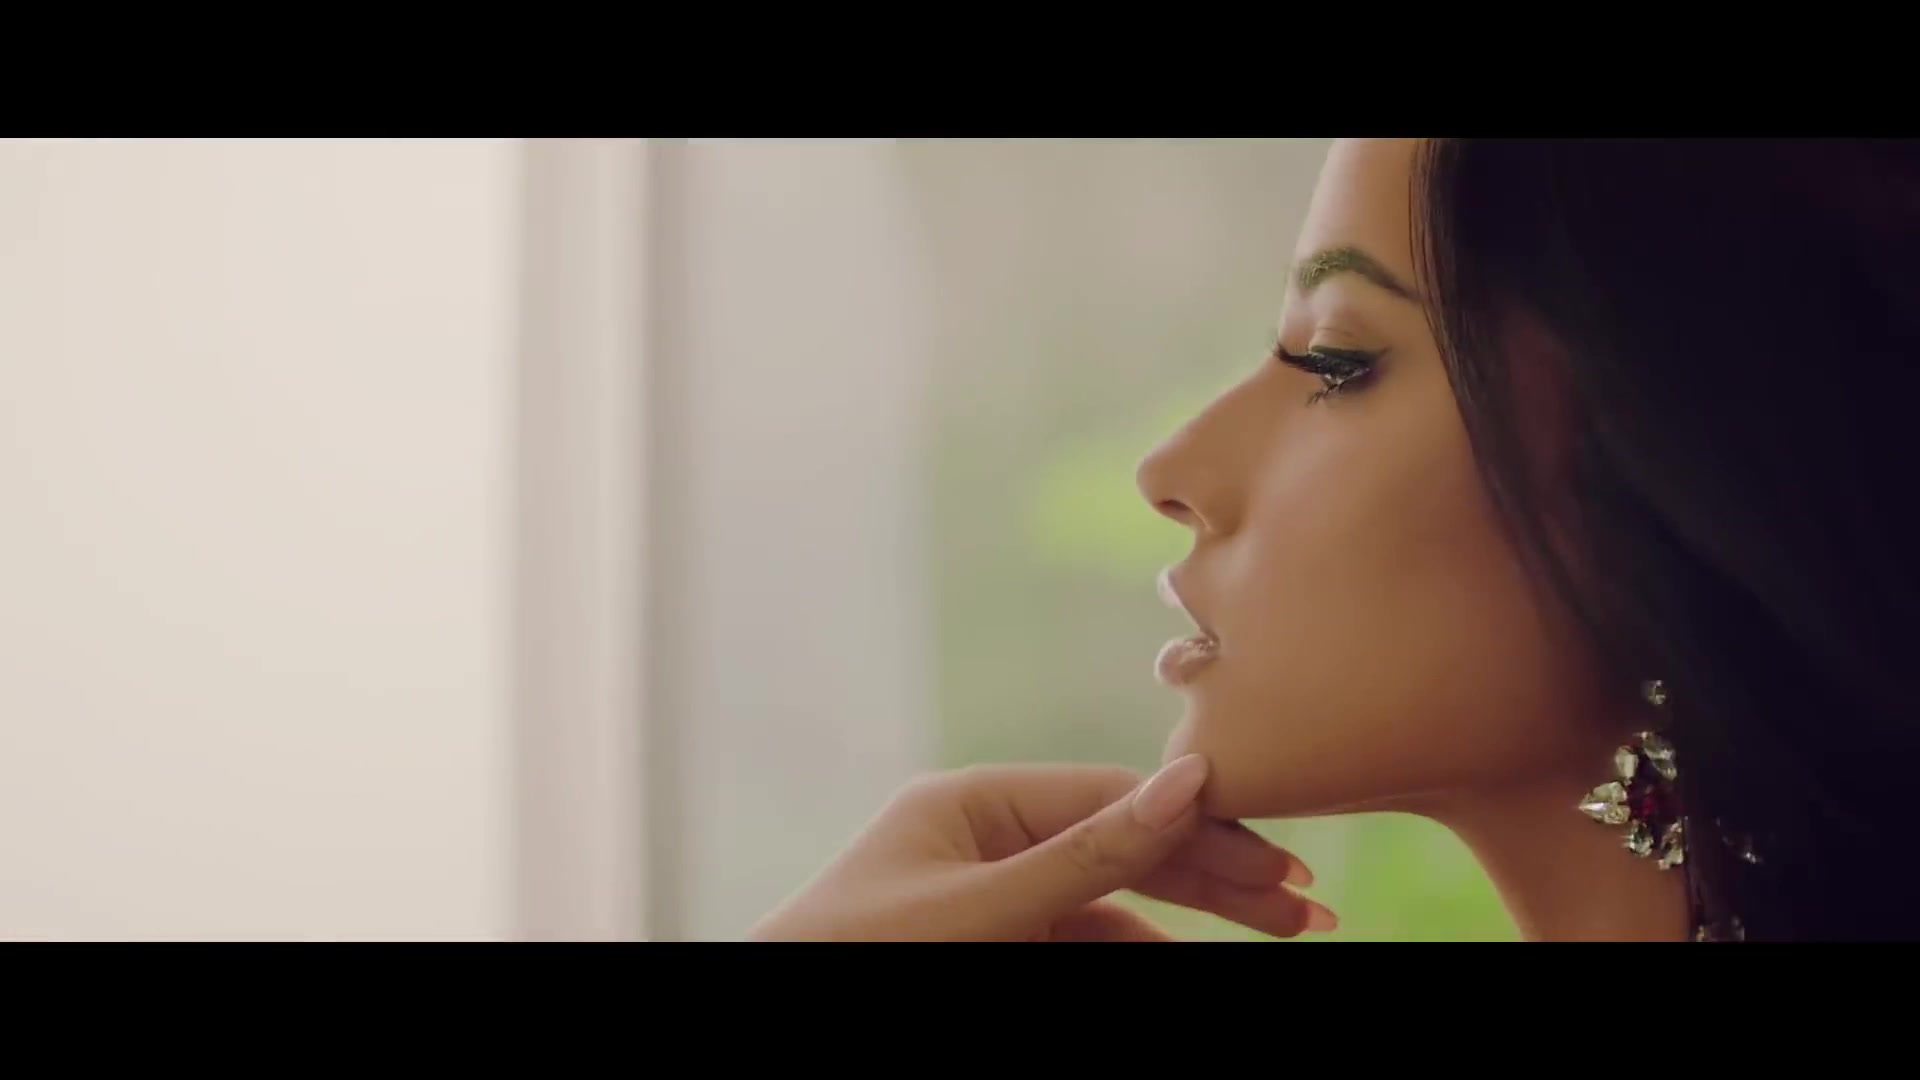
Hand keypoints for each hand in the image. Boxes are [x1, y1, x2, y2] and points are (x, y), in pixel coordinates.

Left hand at [744, 754, 1337, 940]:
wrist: (777, 1011)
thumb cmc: (858, 954)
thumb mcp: (982, 911)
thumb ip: (1086, 857)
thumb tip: (1188, 783)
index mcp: (972, 804)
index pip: (1111, 799)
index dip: (1201, 826)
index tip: (1279, 859)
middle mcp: (986, 844)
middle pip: (1123, 849)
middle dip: (1216, 877)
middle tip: (1307, 907)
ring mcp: (991, 902)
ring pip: (1114, 908)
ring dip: (1192, 922)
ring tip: (1281, 932)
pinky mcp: (993, 947)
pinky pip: (1082, 943)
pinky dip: (1138, 949)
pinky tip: (1188, 954)